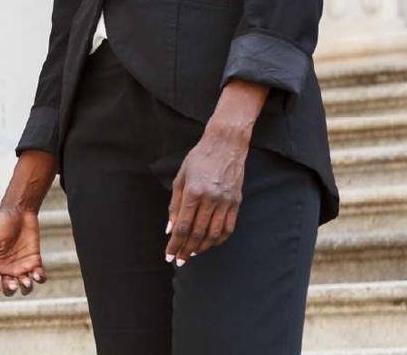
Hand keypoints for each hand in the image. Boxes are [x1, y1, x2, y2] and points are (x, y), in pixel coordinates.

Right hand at [0, 208, 45, 296]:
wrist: (19, 212)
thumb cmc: (0, 224)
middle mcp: (7, 269)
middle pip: (8, 288)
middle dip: (10, 289)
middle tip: (12, 283)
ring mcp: (21, 266)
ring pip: (24, 286)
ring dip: (26, 288)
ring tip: (26, 281)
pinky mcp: (34, 262)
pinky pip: (38, 277)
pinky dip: (40, 279)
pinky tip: (37, 275)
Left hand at [163, 78, 267, 263]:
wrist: (225, 145)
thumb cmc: (198, 159)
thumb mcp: (180, 178)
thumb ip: (175, 205)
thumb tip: (170, 229)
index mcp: (193, 192)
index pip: (183, 226)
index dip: (175, 244)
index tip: (169, 255)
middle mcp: (210, 198)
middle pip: (197, 233)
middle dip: (186, 249)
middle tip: (179, 260)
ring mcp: (226, 201)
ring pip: (213, 234)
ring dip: (202, 247)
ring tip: (192, 254)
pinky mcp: (236, 202)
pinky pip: (228, 228)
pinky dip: (218, 239)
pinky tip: (209, 244)